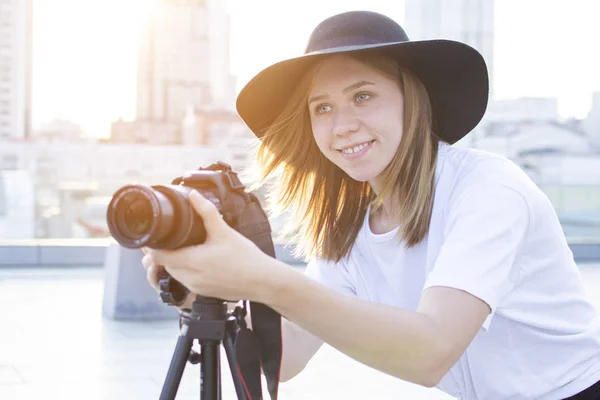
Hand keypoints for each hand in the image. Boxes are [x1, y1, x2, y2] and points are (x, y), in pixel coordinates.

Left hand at [143, 190, 275, 301]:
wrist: (262, 281)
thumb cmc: (245, 258)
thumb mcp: (224, 231)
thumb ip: (206, 212)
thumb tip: (192, 195)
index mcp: (191, 262)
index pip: (157, 256)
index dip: (151, 245)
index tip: (153, 234)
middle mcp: (189, 277)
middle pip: (163, 265)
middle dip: (161, 252)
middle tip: (165, 236)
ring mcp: (195, 287)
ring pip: (173, 273)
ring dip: (173, 261)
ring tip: (179, 246)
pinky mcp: (202, 292)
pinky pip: (185, 280)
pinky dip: (184, 269)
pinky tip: (195, 259)